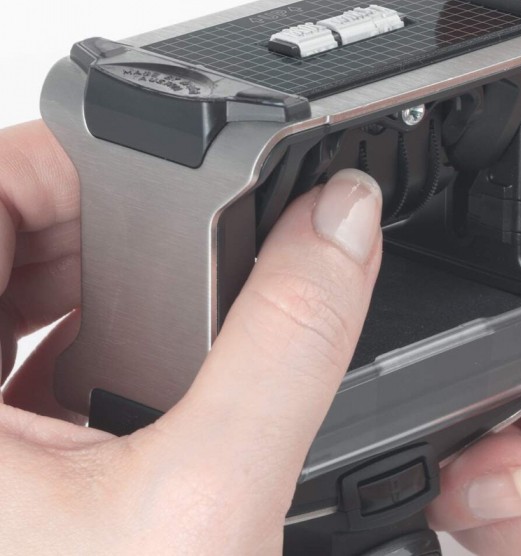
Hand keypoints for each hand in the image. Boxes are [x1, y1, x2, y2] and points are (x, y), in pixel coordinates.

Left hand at [0, 126, 382, 553]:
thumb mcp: (205, 506)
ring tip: (165, 318)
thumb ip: (289, 344)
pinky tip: (138, 374)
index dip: (68, 160)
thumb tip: (342, 225)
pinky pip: (19, 351)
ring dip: (98, 284)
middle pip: (3, 234)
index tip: (157, 172)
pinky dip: (83, 338)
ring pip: (15, 291)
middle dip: (102, 227)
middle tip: (177, 250)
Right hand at [428, 0, 520, 554]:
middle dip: (430, 413)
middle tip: (510, 438)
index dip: (374, 279)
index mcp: (519, 227)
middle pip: (407, 372)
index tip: (386, 301)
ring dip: (498, 500)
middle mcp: (519, 319)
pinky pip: (517, 531)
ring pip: (456, 473)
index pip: (400, 248)